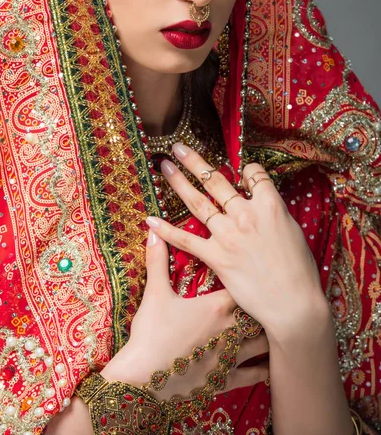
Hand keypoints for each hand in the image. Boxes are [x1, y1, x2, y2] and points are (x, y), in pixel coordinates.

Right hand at [101, 232, 268, 399]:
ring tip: (282, 326)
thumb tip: (153, 230)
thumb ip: (157, 260)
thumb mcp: (154, 294)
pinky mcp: (226, 380)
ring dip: (271, 334)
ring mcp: (231, 356)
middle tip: (276, 297)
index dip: (251, 280)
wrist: (142, 380)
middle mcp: (230, 329)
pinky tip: (274, 365)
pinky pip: (255, 375)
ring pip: (263, 343)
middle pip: (260, 313)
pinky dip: (266, 368)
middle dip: (267, 306)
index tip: (257, 274)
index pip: (245, 286)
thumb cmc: (150, 334)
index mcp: (216, 306)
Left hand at [145, 143, 326, 339]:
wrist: (294, 303)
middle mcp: (246, 215)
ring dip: (179, 183)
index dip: (247, 170)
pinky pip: (187, 240)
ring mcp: (229, 235)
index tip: (242, 171)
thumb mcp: (293, 230)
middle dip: (195, 161)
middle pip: (217, 180)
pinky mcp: (217, 257)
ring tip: (165, 166)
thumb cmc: (300, 270)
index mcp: (270, 205)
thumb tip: (260, 200)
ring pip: (199, 202)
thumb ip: (272, 211)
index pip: (254, 174)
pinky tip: (152, 220)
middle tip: (178, 147)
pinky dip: (167, 230)